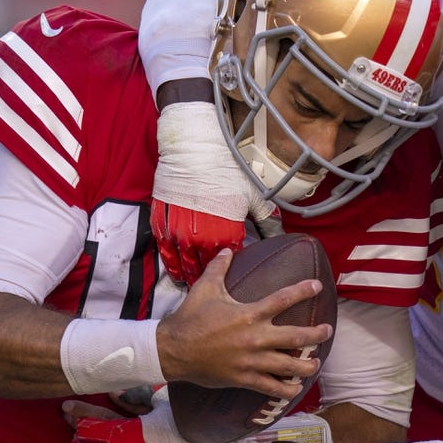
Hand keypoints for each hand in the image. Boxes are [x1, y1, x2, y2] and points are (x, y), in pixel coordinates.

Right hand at [153, 99, 279, 285]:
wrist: (195, 149)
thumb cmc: (228, 170)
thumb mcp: (254, 196)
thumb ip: (267, 221)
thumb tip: (281, 237)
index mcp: (226, 233)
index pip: (229, 262)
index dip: (231, 271)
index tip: (233, 280)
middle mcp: (201, 237)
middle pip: (203, 268)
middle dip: (207, 278)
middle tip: (213, 293)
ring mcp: (178, 231)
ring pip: (182, 263)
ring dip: (187, 275)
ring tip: (191, 284)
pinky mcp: (161, 222)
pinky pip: (165, 250)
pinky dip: (171, 262)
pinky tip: (176, 270)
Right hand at [155, 248, 331, 401]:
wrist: (173, 350)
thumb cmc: (190, 318)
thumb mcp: (205, 288)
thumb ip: (219, 268)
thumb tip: (228, 249)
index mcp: (249, 314)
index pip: (284, 299)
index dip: (303, 291)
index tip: (317, 286)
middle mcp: (255, 337)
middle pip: (296, 337)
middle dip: (316, 334)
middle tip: (327, 331)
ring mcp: (252, 360)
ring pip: (288, 366)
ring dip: (306, 365)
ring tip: (315, 364)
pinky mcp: (244, 378)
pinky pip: (271, 387)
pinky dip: (286, 390)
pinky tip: (295, 389)